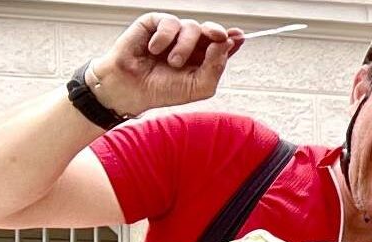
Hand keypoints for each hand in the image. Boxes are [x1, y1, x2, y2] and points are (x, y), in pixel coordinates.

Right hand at [89, 13, 242, 117]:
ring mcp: (173, 33)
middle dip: (217, 32)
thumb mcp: (198, 86)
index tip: (239, 36)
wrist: (132, 88)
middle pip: (212, 30)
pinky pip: (169, 21)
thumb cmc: (164, 89)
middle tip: (219, 37)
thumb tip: (227, 42)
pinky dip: (165, 37)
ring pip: (192, 26)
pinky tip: (154, 50)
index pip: (222, 45)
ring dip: (185, 46)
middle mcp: (191, 44)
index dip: (232, 39)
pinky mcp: (154, 24)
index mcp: (204, 58)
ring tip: (172, 62)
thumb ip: (215, 67)